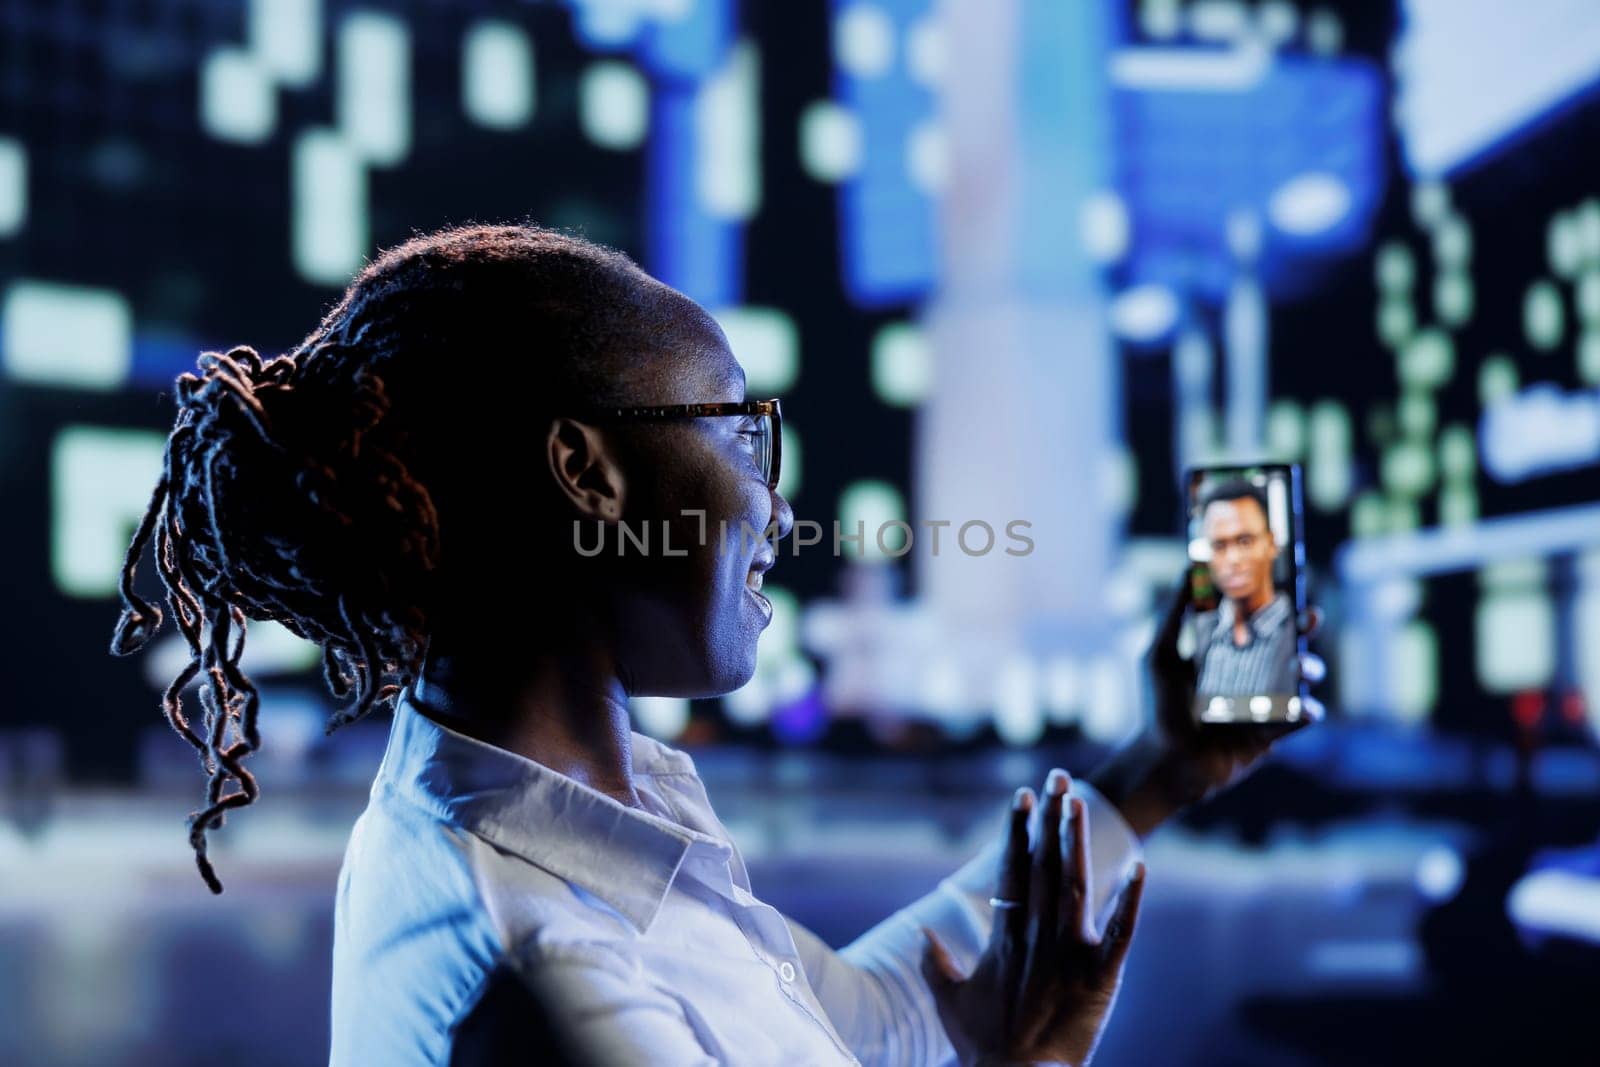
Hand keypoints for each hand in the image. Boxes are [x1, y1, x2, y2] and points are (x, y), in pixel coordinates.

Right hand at [921, 770, 1145, 1066]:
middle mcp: (1038, 933)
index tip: (1021, 796)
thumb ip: (937, 963)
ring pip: (1076, 883)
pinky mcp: (1102, 976)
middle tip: (1059, 777)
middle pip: (1046, 863)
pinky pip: (1122, 931)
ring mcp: (1070, 951)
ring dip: (1077, 840)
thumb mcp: (952, 999)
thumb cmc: (982, 1045)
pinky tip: (1141, 867)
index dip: (1017, 830)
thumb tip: (922, 934)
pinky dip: (1131, 900)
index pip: (1012, 868)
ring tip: (1080, 801)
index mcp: (1005, 934)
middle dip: (1051, 818)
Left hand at [1089, 580, 1323, 837]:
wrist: (1164, 760)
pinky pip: (1298, 720)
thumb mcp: (1160, 654)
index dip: (1276, 606)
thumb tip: (1188, 570)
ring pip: (1298, 681)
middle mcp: (1247, 676)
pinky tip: (1305, 707)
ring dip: (1309, 668)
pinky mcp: (1269, 734)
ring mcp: (1261, 705)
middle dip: (1303, 632)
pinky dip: (1307, 711)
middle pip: (1285, 647)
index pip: (1257, 623)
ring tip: (1302, 666)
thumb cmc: (1158, 707)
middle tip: (1310, 618)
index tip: (1290, 584)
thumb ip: (1174, 614)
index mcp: (1225, 655)